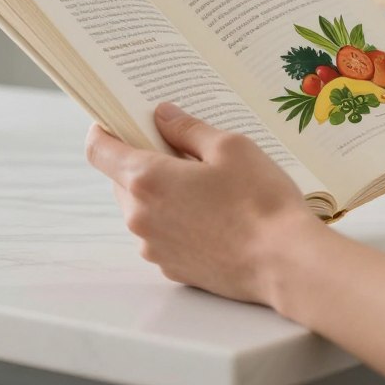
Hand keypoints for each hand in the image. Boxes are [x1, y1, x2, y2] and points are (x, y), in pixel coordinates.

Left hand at [85, 103, 320, 303]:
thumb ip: (188, 129)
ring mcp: (154, 247)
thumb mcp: (229, 147)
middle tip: (181, 150)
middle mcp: (140, 217)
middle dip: (143, 161)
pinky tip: (212, 216)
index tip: (117, 120)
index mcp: (146, 179)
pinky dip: (175, 221)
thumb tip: (163, 115)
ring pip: (142, 209)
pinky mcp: (172, 268)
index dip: (103, 130)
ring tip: (205, 186)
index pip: (99, 150)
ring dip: (161, 193)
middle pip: (121, 179)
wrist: (285, 263)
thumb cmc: (260, 201)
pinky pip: (161, 235)